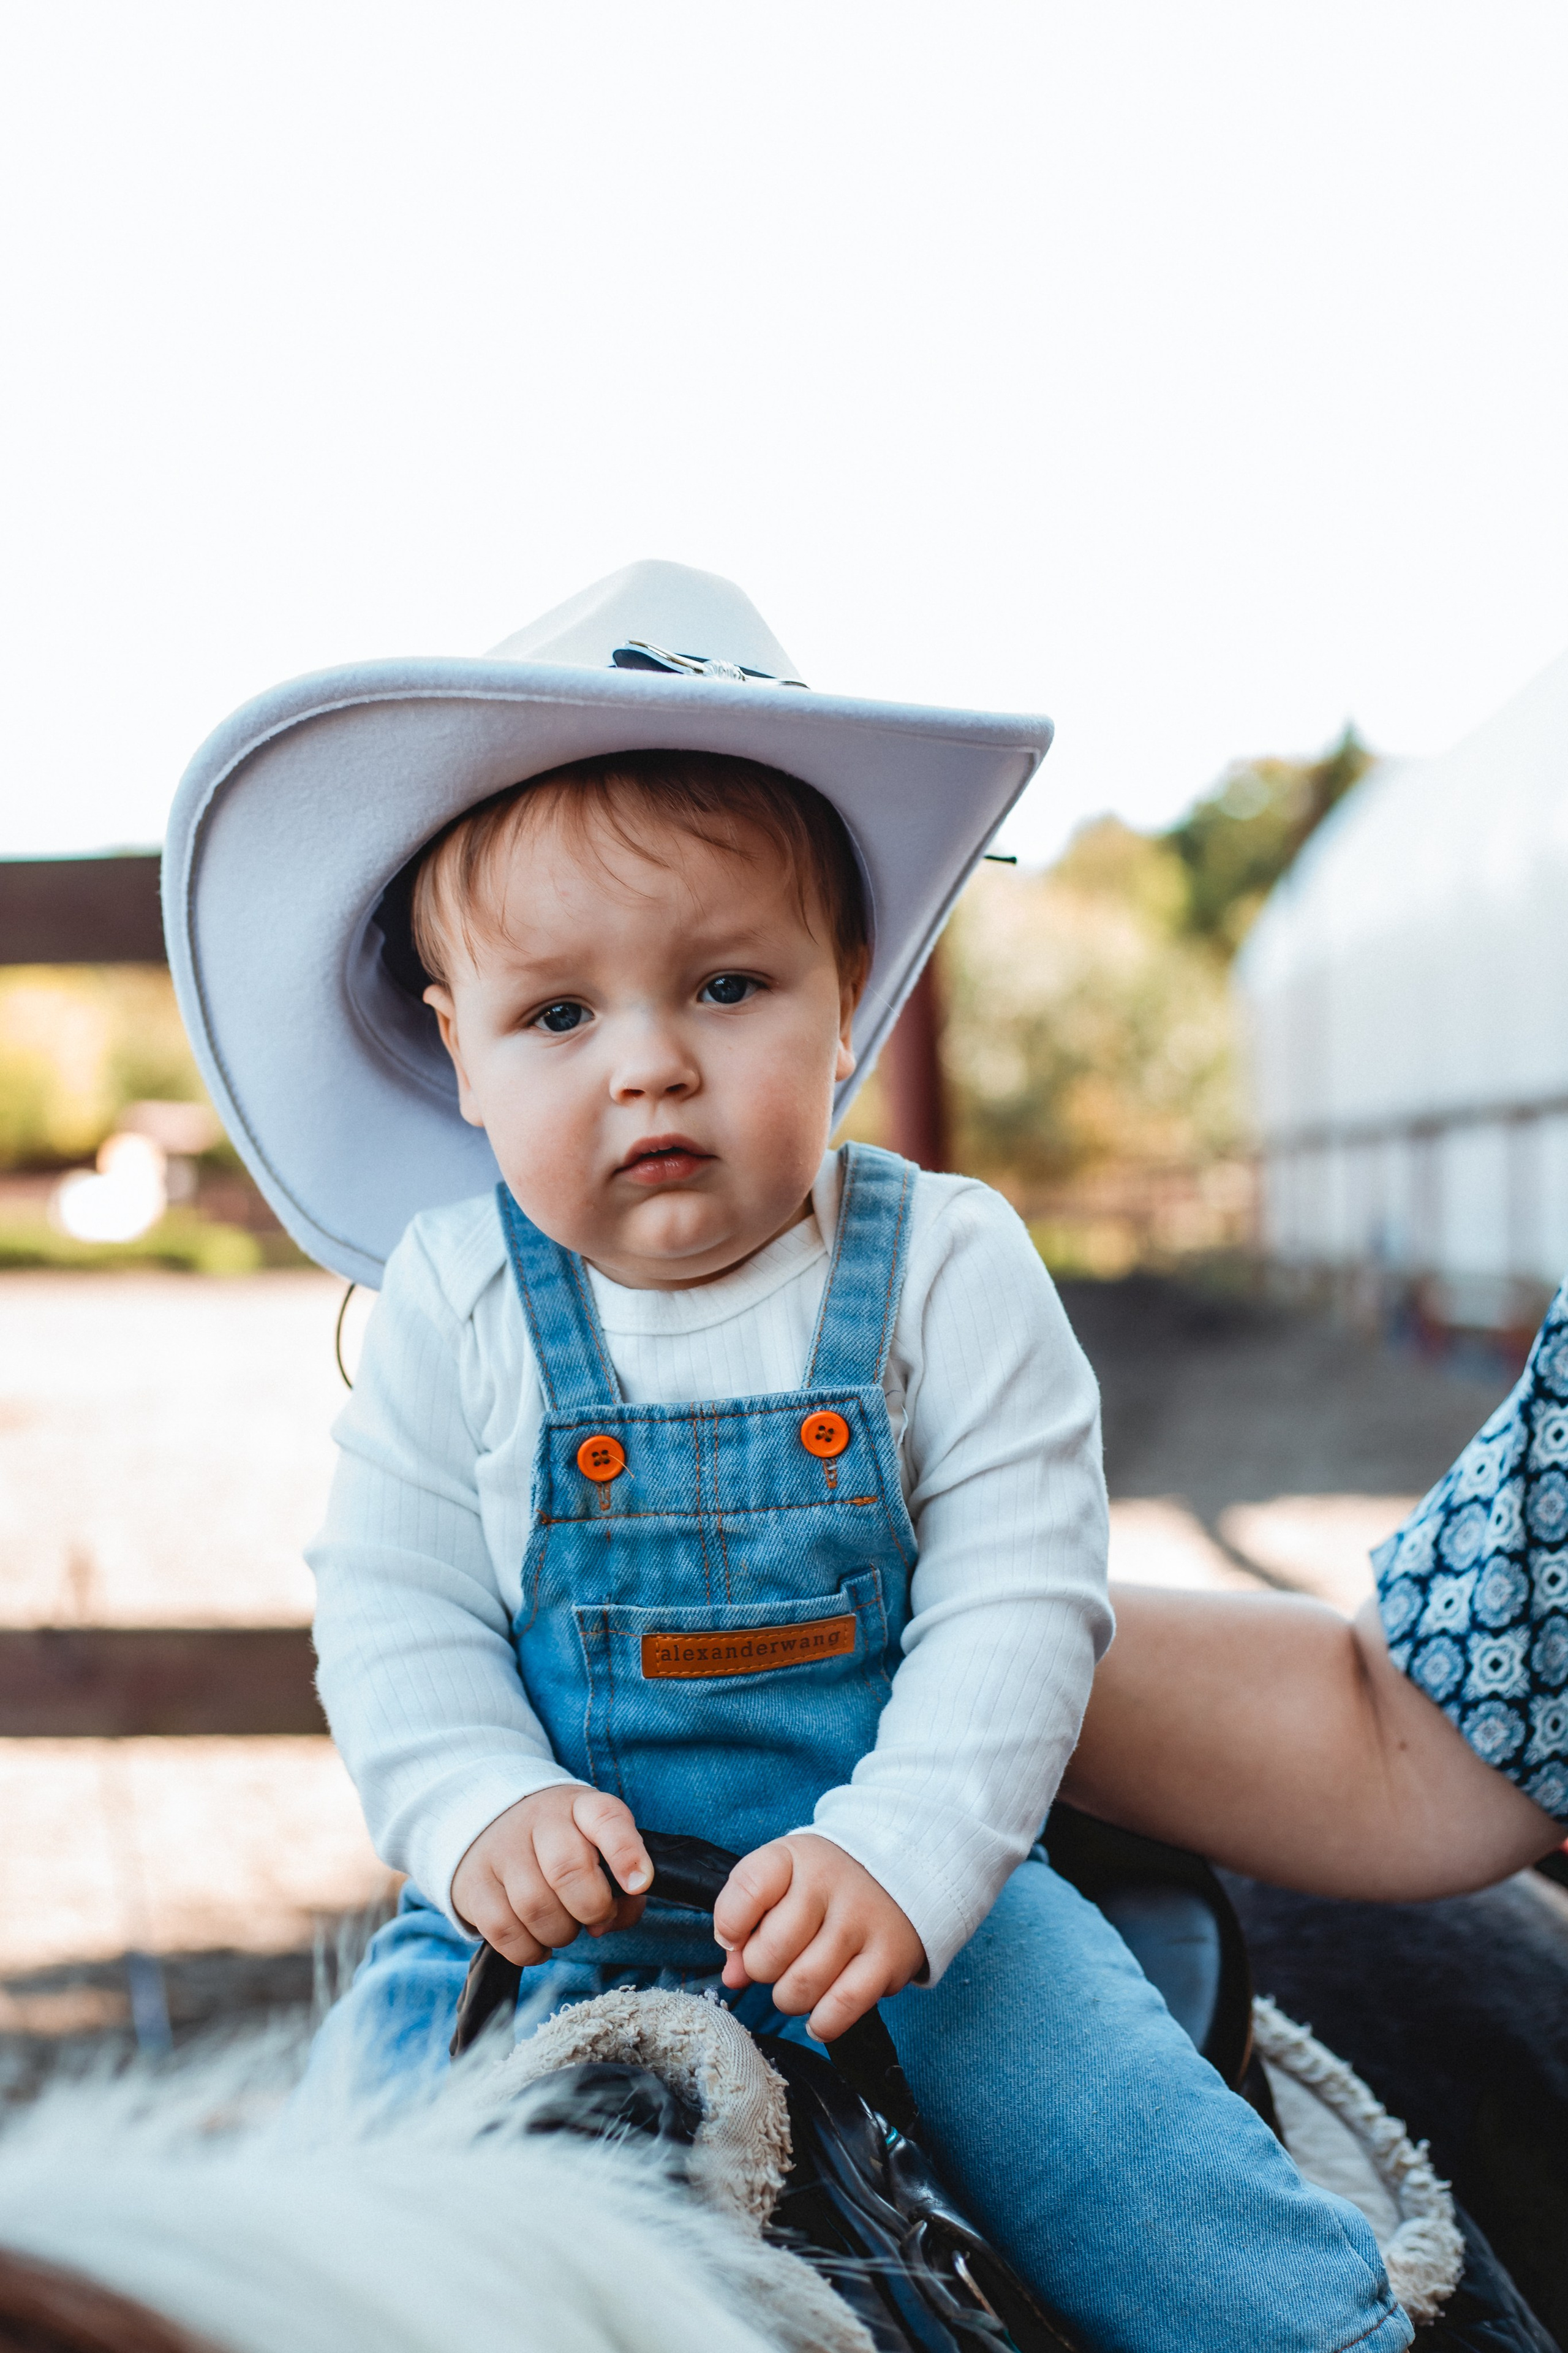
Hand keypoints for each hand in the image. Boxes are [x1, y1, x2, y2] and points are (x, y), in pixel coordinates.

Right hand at [451, 1785, 652, 1965]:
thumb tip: (610, 1921)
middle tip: (594, 1916)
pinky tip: (537, 1941)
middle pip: (568, 1869)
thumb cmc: (559, 1844)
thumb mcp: (597, 1846)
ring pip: (535, 1906)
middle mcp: (539, 1821)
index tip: (639, 1884)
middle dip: (592, 1908)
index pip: (606, 1818)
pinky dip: (529, 1950)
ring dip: (560, 1933)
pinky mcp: (474, 1883)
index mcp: (580, 1806)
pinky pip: (503, 1931)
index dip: (626, 1853)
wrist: (491, 1823)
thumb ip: (620, 1885)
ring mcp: (502, 1850)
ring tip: (563, 1926)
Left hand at [712, 1832, 925, 2040]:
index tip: (738, 1937)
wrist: (900, 1875)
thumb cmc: (824, 1886)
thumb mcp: (780, 1882)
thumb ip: (744, 1920)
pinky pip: (841, 2007)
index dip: (731, 1926)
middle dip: (762, 1970)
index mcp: (795, 1856)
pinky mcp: (889, 1957)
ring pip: (801, 1986)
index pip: (747, 1890)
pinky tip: (820, 2016)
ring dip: (790, 1998)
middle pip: (769, 1952)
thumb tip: (733, 1977)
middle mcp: (830, 1882)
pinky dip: (823, 2023)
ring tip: (800, 1983)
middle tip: (779, 1961)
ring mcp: (861, 1920)